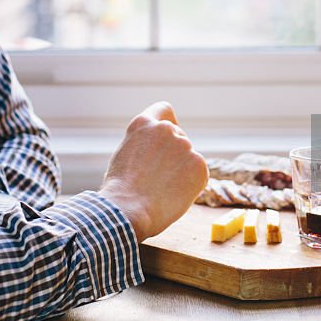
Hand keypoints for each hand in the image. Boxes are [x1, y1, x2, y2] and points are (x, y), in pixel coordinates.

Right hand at [100, 101, 208, 241]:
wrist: (129, 210)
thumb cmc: (121, 190)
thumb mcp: (125, 154)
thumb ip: (145, 144)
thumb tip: (160, 151)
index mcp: (143, 124)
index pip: (164, 110)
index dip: (167, 123)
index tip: (167, 138)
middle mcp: (166, 129)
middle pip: (179, 137)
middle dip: (173, 154)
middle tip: (160, 178)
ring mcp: (185, 145)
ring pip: (188, 157)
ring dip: (182, 170)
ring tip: (163, 190)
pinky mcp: (199, 164)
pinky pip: (199, 174)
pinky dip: (191, 185)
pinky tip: (174, 195)